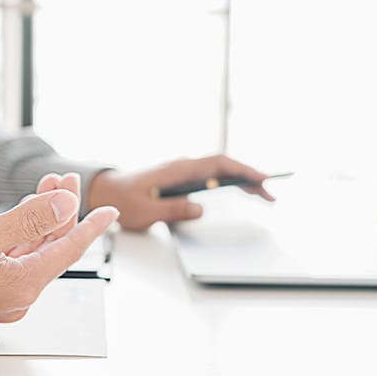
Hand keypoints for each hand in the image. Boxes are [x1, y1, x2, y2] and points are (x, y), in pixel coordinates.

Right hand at [0, 174, 118, 326]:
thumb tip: (67, 206)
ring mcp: (0, 291)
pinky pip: (14, 255)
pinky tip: (25, 210)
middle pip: (52, 246)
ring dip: (42, 217)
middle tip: (65, 179)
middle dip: (62, 209)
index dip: (92, 226)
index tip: (111, 211)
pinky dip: (23, 231)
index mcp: (22, 285)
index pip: (69, 249)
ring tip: (48, 185)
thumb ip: (29, 221)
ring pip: (33, 249)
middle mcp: (16, 293)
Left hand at [87, 154, 274, 230]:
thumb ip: (172, 209)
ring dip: (241, 180)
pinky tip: (238, 190)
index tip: (262, 179)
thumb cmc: (120, 200)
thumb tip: (200, 209)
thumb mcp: (144, 211)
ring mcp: (182, 172)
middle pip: (224, 166)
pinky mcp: (180, 179)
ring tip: (262, 194)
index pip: (217, 164)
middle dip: (249, 177)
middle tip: (271, 194)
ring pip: (219, 171)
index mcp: (177, 169)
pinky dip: (228, 182)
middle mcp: (182, 167)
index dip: (242, 170)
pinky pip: (210, 177)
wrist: (105, 192)